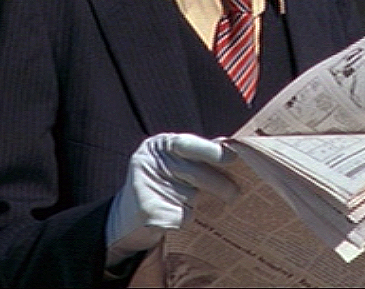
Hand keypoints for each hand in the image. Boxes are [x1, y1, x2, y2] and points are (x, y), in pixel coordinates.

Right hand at [105, 133, 237, 266]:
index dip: (212, 151)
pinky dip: (185, 219)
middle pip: (195, 173)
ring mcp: (145, 186)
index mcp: (160, 145)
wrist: (128, 216)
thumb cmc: (165, 181)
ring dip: (197, 203)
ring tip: (190, 203)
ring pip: (191, 197)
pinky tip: (178, 216)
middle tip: (236, 194)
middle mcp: (151, 162)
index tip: (232, 159)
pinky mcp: (147, 211)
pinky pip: (181, 216)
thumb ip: (199, 154)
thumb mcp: (176, 160)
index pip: (189, 144)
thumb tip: (234, 149)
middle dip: (219, 184)